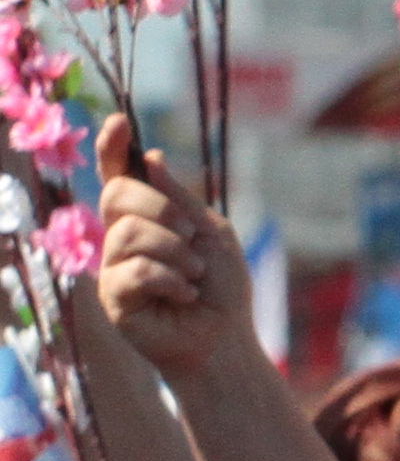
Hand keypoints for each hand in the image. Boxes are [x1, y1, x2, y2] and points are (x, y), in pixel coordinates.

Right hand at [85, 116, 250, 380]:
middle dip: (161, 210)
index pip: (118, 176)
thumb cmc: (221, 287)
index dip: (113, 149)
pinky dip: (171, 281)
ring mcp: (111, 267)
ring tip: (194, 276)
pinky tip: (185, 296)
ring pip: (129, 233)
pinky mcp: (111, 296)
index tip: (118, 122)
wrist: (225, 338)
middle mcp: (120, 237)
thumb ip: (178, 199)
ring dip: (175, 252)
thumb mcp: (210, 233)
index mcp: (145, 217)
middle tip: (191, 237)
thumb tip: (150, 158)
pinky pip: (133, 270)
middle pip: (118, 195)